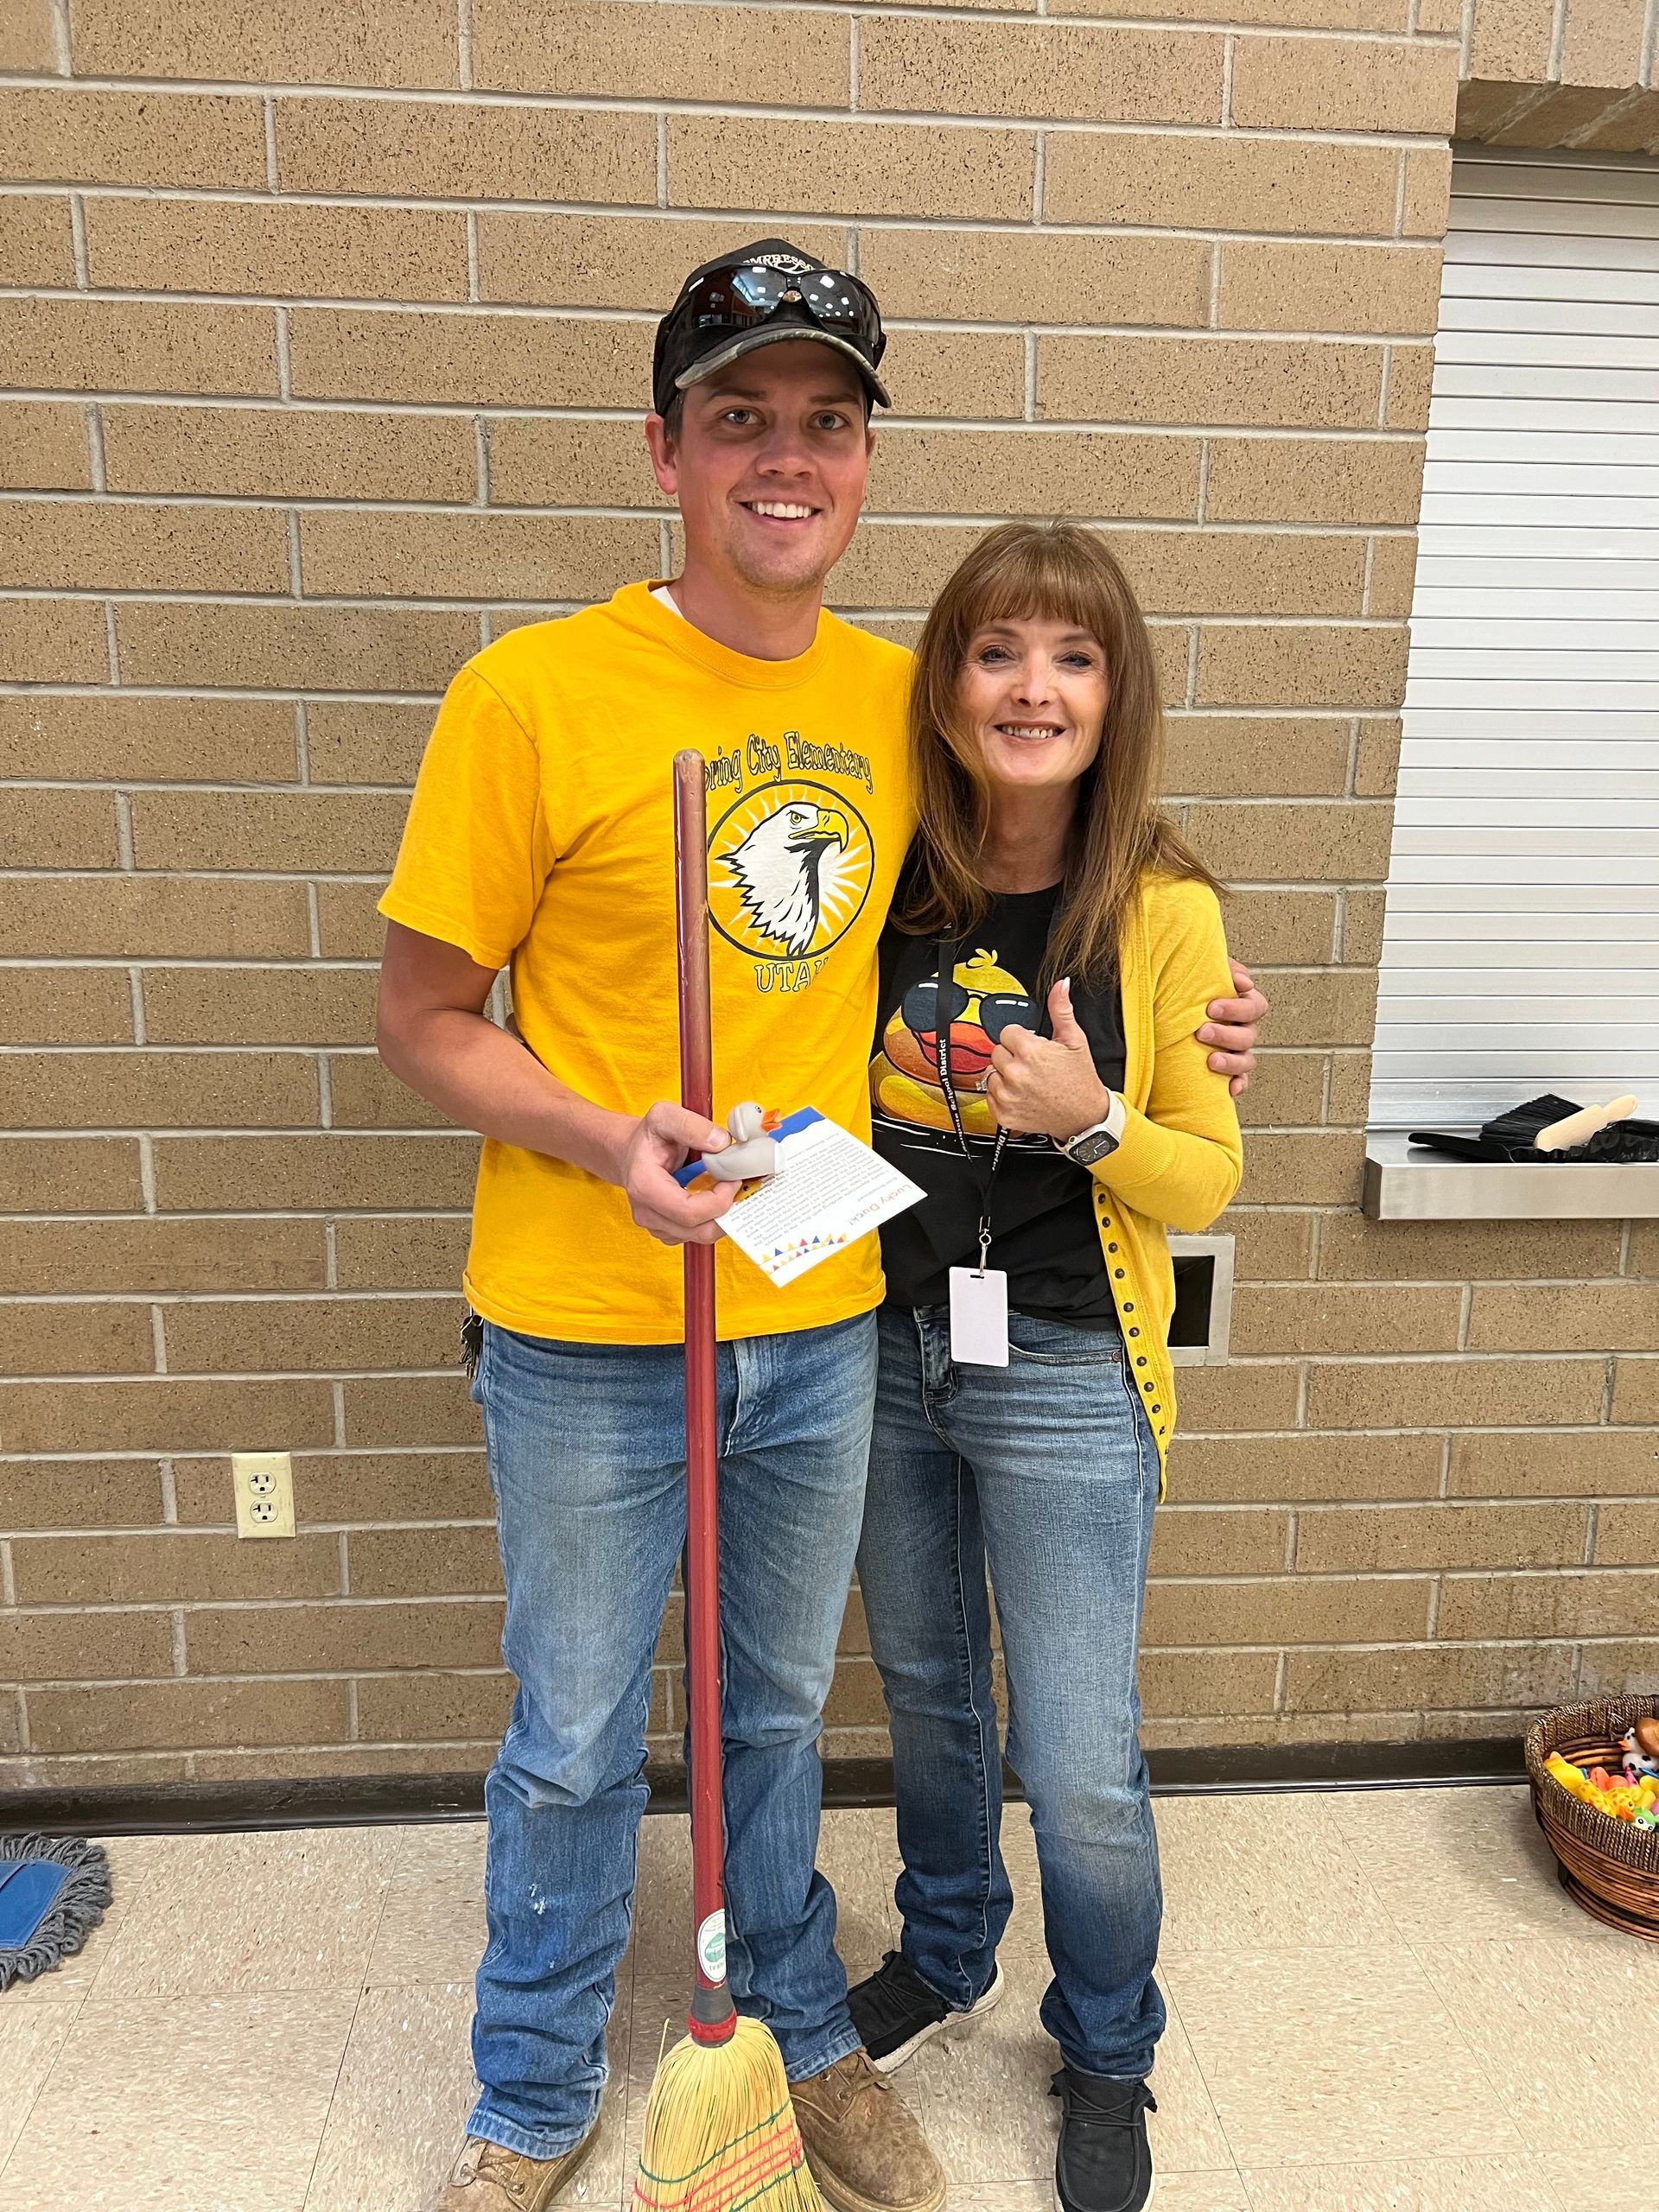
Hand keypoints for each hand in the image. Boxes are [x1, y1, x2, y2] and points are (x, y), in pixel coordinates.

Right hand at [617, 1103, 736, 1245]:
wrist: (632, 1152)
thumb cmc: (647, 1137)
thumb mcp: (664, 1116)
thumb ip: (692, 1126)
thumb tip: (721, 1143)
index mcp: (645, 1187)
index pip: (688, 1212)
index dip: (719, 1200)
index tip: (733, 1179)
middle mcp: (647, 1213)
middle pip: (699, 1230)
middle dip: (727, 1211)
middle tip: (738, 1186)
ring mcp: (657, 1225)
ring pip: (701, 1235)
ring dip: (723, 1215)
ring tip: (729, 1189)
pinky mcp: (667, 1230)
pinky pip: (697, 1234)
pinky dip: (714, 1219)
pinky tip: (717, 1196)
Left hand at [987, 980, 1112, 1142]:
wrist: (1085, 1115)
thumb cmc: (1080, 1079)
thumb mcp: (1074, 1040)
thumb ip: (1061, 1010)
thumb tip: (1061, 986)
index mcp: (1030, 1051)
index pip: (1007, 1032)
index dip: (1021, 1038)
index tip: (1032, 1048)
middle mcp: (1016, 1073)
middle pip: (997, 1051)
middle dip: (1012, 1056)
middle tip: (1033, 1065)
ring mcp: (1008, 1096)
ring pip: (991, 1073)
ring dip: (1005, 1075)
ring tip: (1027, 1081)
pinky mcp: (1004, 1113)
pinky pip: (989, 1095)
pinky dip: (1002, 1095)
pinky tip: (1021, 1095)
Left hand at [1199, 959, 1269, 1097]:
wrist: (1160, 1009)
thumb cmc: (1186, 987)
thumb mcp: (1201, 971)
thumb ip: (1223, 969)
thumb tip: (1244, 982)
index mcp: (1241, 1004)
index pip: (1255, 1006)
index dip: (1237, 1008)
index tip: (1211, 1008)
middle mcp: (1242, 1029)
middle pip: (1249, 1035)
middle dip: (1227, 1035)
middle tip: (1202, 1032)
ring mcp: (1235, 1052)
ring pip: (1247, 1060)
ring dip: (1232, 1061)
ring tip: (1211, 1060)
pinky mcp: (1226, 1071)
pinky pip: (1240, 1081)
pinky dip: (1238, 1085)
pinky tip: (1229, 1089)